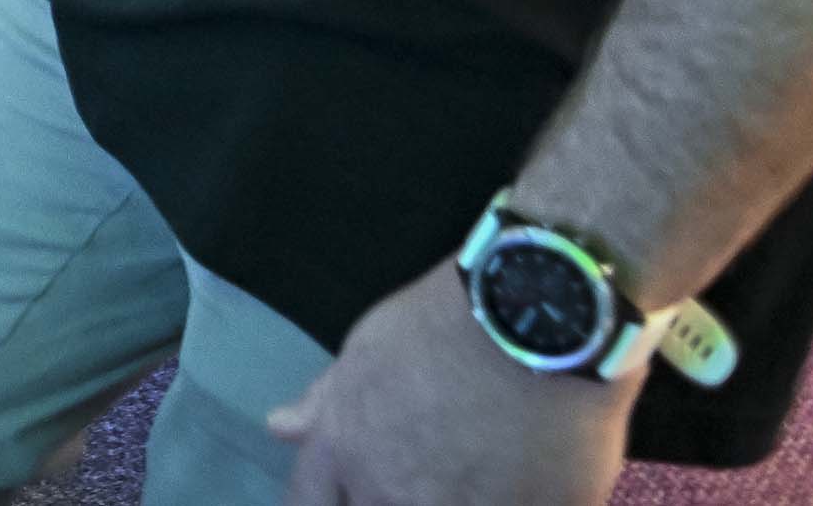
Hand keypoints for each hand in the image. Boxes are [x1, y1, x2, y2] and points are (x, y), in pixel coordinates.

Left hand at [271, 266, 636, 504]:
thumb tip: (280, 428)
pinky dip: (512, 502)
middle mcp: (390, 494)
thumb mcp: (367, 350)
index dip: (328, 503)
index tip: (352, 493)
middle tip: (425, 474)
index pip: (309, 502)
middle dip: (386, 500)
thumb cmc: (441, 324)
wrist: (532, 327)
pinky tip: (523, 487)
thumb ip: (326, 402)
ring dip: (452, 499)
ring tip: (473, 474)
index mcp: (345, 450)